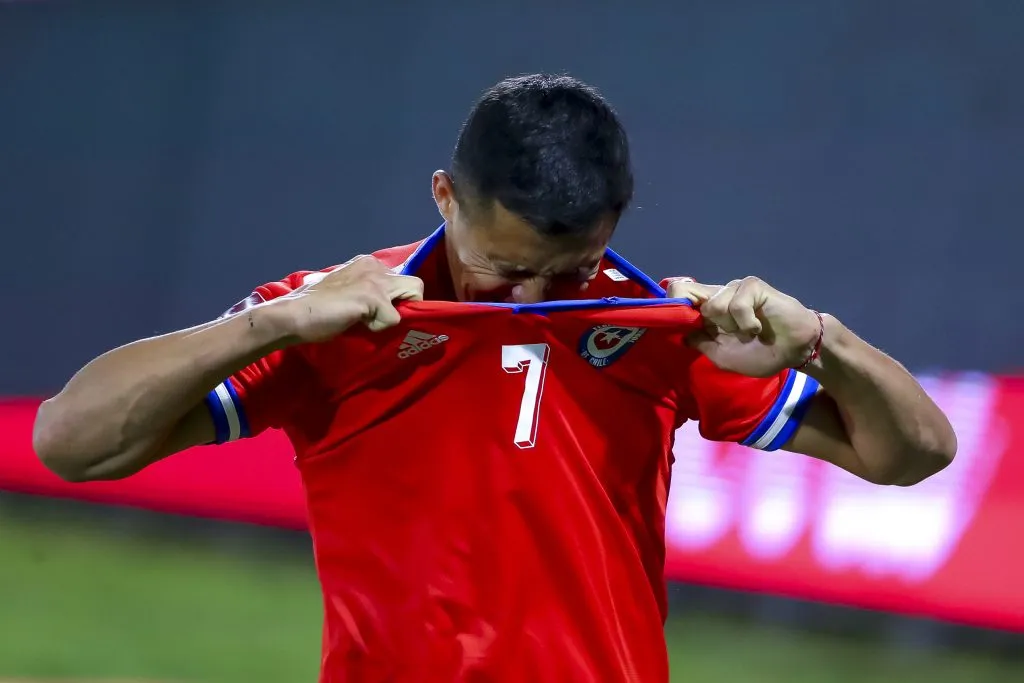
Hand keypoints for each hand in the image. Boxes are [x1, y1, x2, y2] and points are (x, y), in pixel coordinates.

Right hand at [271, 255, 423, 341]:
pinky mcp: (372, 296)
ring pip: (414, 293)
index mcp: (367, 263)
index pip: (401, 278)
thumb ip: (368, 294)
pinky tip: (357, 324)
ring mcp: (374, 279)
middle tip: (382, 320)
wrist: (292, 316)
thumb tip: (390, 307)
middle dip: (406, 305)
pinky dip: (378, 327)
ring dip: (395, 313)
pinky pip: (394, 318)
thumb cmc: (316, 310)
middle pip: (415, 284)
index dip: (397, 299)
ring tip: (370, 321)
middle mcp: (374, 266)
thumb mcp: (347, 293)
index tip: (381, 312)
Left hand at [667, 276, 819, 377]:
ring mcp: (734, 287)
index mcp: (707, 310)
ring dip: (732, 327)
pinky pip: (737, 305)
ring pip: (714, 306)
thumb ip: (701, 344)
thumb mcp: (723, 356)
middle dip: (708, 324)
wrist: (796, 350)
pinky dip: (747, 323)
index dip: (671, 304)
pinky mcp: (752, 286)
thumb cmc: (760, 353)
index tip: (679, 322)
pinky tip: (758, 327)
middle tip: (731, 334)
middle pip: (686, 293)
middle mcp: (717, 294)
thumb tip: (681, 334)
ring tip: (749, 331)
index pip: (678, 293)